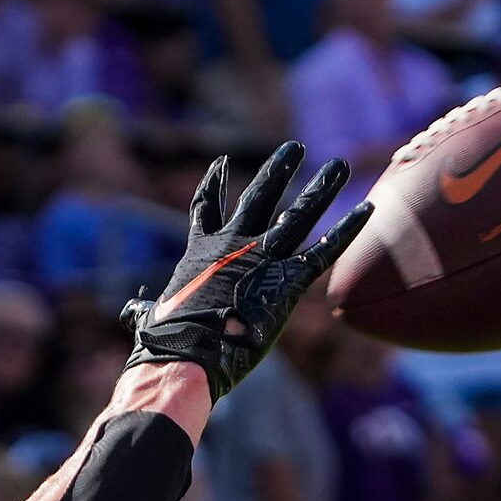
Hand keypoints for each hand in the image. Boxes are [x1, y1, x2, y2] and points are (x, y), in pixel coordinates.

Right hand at [122, 141, 371, 402]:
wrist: (186, 353)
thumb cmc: (166, 344)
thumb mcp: (153, 320)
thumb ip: (149, 313)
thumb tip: (134, 318)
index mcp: (199, 251)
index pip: (205, 209)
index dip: (212, 185)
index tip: (219, 164)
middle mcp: (234, 245)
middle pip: (260, 196)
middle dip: (278, 170)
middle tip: (294, 147)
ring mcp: (262, 258)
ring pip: (299, 213)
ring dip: (321, 188)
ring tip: (340, 165)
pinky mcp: (287, 281)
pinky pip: (324, 250)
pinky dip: (347, 230)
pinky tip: (367, 209)